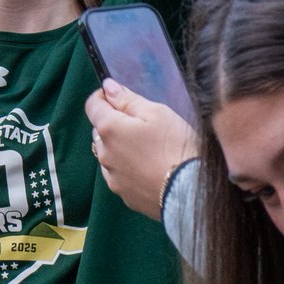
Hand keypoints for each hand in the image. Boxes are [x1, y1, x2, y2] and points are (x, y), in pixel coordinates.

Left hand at [85, 78, 198, 220]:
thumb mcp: (157, 113)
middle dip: (114, 123)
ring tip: (148, 149)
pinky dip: (128, 168)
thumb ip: (128, 99)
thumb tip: (108, 88)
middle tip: (143, 125)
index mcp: (108, 129)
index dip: (104, 97)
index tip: (120, 96)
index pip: (92, 105)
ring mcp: (112, 178)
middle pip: (100, 131)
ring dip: (120, 147)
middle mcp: (104, 154)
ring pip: (109, 154)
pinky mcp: (124, 196)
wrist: (191, 193)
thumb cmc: (175, 146)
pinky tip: (149, 169)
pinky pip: (119, 174)